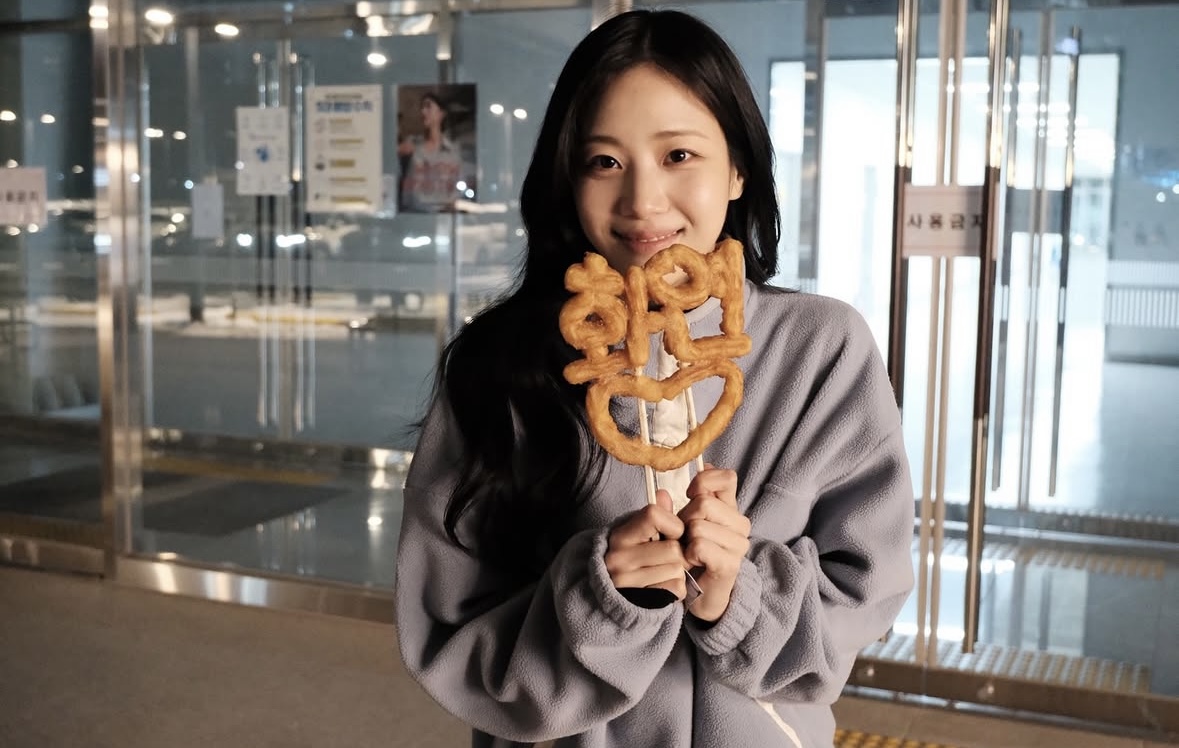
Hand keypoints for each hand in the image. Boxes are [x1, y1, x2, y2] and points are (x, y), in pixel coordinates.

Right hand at [605, 489, 687, 600]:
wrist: (610, 593)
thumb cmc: (631, 557)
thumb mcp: (637, 534)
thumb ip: (655, 516)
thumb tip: (663, 494)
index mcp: (620, 536)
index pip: (654, 515)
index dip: (672, 523)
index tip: (670, 533)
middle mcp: (620, 558)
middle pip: (673, 549)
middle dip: (678, 554)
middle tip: (668, 557)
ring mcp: (628, 582)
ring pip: (677, 570)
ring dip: (678, 572)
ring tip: (663, 571)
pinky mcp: (641, 602)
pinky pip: (677, 589)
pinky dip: (677, 588)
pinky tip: (663, 585)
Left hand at [678, 464, 750, 622]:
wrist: (701, 593)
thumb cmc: (692, 554)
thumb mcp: (685, 524)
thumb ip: (681, 503)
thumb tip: (680, 480)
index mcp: (730, 508)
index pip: (726, 477)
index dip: (704, 480)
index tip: (690, 493)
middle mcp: (740, 524)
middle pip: (704, 503)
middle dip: (685, 518)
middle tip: (685, 535)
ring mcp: (738, 544)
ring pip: (698, 525)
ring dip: (685, 539)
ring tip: (688, 550)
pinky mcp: (731, 564)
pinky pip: (700, 546)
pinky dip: (689, 554)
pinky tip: (692, 562)